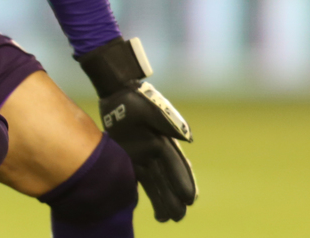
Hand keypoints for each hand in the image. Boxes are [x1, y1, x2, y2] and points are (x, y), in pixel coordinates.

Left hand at [80, 38, 196, 221]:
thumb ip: (168, 123)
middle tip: (179, 217)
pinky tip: (144, 204)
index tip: (190, 200)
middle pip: (167, 179)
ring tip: (165, 219)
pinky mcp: (128, 153)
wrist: (119, 91)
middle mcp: (155, 150)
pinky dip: (140, 190)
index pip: (177, 166)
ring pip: (153, 182)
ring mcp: (142, 153)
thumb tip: (188, 140)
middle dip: (174, 198)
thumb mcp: (153, 109)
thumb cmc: (137, 98)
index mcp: (165, 141)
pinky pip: (136, 176)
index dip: (184, 183)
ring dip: (160, 199)